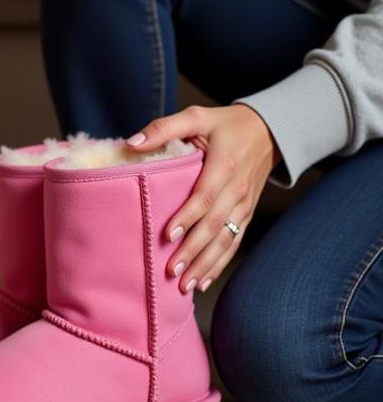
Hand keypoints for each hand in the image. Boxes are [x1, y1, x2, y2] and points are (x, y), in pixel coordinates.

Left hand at [126, 104, 279, 293]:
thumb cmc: (226, 124)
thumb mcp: (196, 116)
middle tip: (171, 271)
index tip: (166, 235)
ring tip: (186, 285)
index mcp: (224, 165)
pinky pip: (234, 242)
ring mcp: (243, 205)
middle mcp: (236, 190)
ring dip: (206, 265)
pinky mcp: (246, 214)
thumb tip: (132, 143)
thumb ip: (164, 128)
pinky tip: (204, 280)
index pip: (204, 197)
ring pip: (226, 240)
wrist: (269, 131)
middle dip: (193, 251)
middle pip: (214, 226)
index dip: (186, 218)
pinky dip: (220, 264)